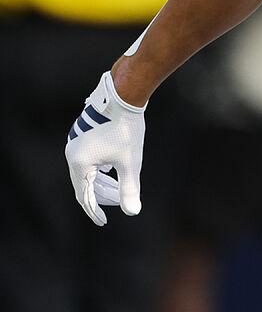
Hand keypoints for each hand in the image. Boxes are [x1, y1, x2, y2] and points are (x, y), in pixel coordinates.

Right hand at [65, 71, 146, 225]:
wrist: (123, 96)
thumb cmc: (127, 129)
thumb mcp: (130, 162)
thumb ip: (129, 188)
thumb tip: (132, 212)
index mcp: (79, 163)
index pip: (84, 196)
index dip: (94, 210)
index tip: (103, 222)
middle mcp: (72, 153)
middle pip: (84, 183)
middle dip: (100, 196)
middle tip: (116, 203)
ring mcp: (75, 142)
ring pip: (86, 170)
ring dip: (101, 181)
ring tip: (117, 188)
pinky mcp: (82, 133)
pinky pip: (87, 158)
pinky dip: (99, 168)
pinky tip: (111, 169)